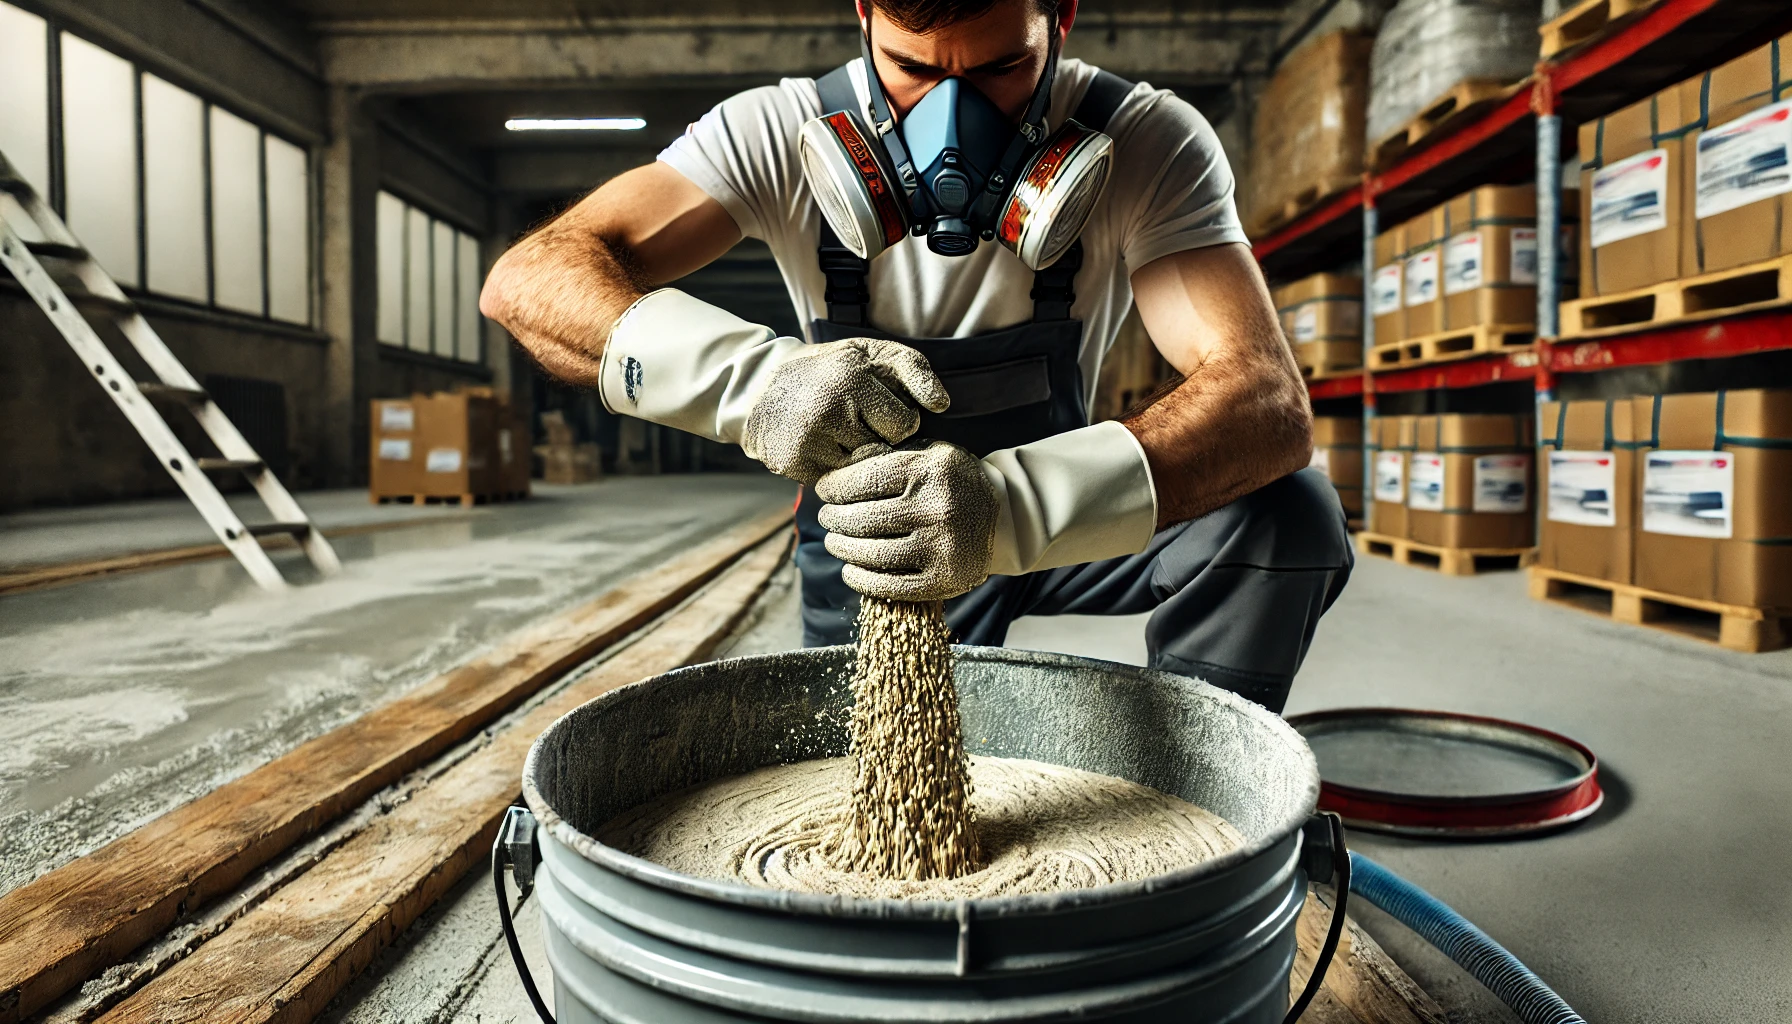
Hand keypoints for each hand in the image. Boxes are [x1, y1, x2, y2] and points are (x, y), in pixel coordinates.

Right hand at [741, 339, 948, 485]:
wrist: (758, 389)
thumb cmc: (830, 371)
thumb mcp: (870, 354)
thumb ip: (913, 369)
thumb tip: (942, 405)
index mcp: (852, 375)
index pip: (905, 424)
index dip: (897, 421)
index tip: (878, 411)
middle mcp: (829, 406)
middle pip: (884, 450)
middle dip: (877, 441)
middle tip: (856, 424)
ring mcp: (809, 438)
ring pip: (862, 471)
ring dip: (857, 459)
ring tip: (839, 437)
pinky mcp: (794, 463)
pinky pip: (838, 484)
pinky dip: (835, 471)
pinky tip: (822, 449)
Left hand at [815, 441, 998, 601]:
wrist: (1002, 517)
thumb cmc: (952, 482)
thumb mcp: (929, 455)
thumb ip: (889, 457)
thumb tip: (836, 471)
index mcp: (930, 470)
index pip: (865, 480)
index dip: (836, 487)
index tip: (825, 490)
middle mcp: (936, 508)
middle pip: (863, 519)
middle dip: (834, 519)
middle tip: (827, 518)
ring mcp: (941, 547)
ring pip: (872, 553)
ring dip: (842, 548)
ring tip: (834, 541)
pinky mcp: (943, 579)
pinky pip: (889, 584)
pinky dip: (860, 579)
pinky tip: (850, 569)